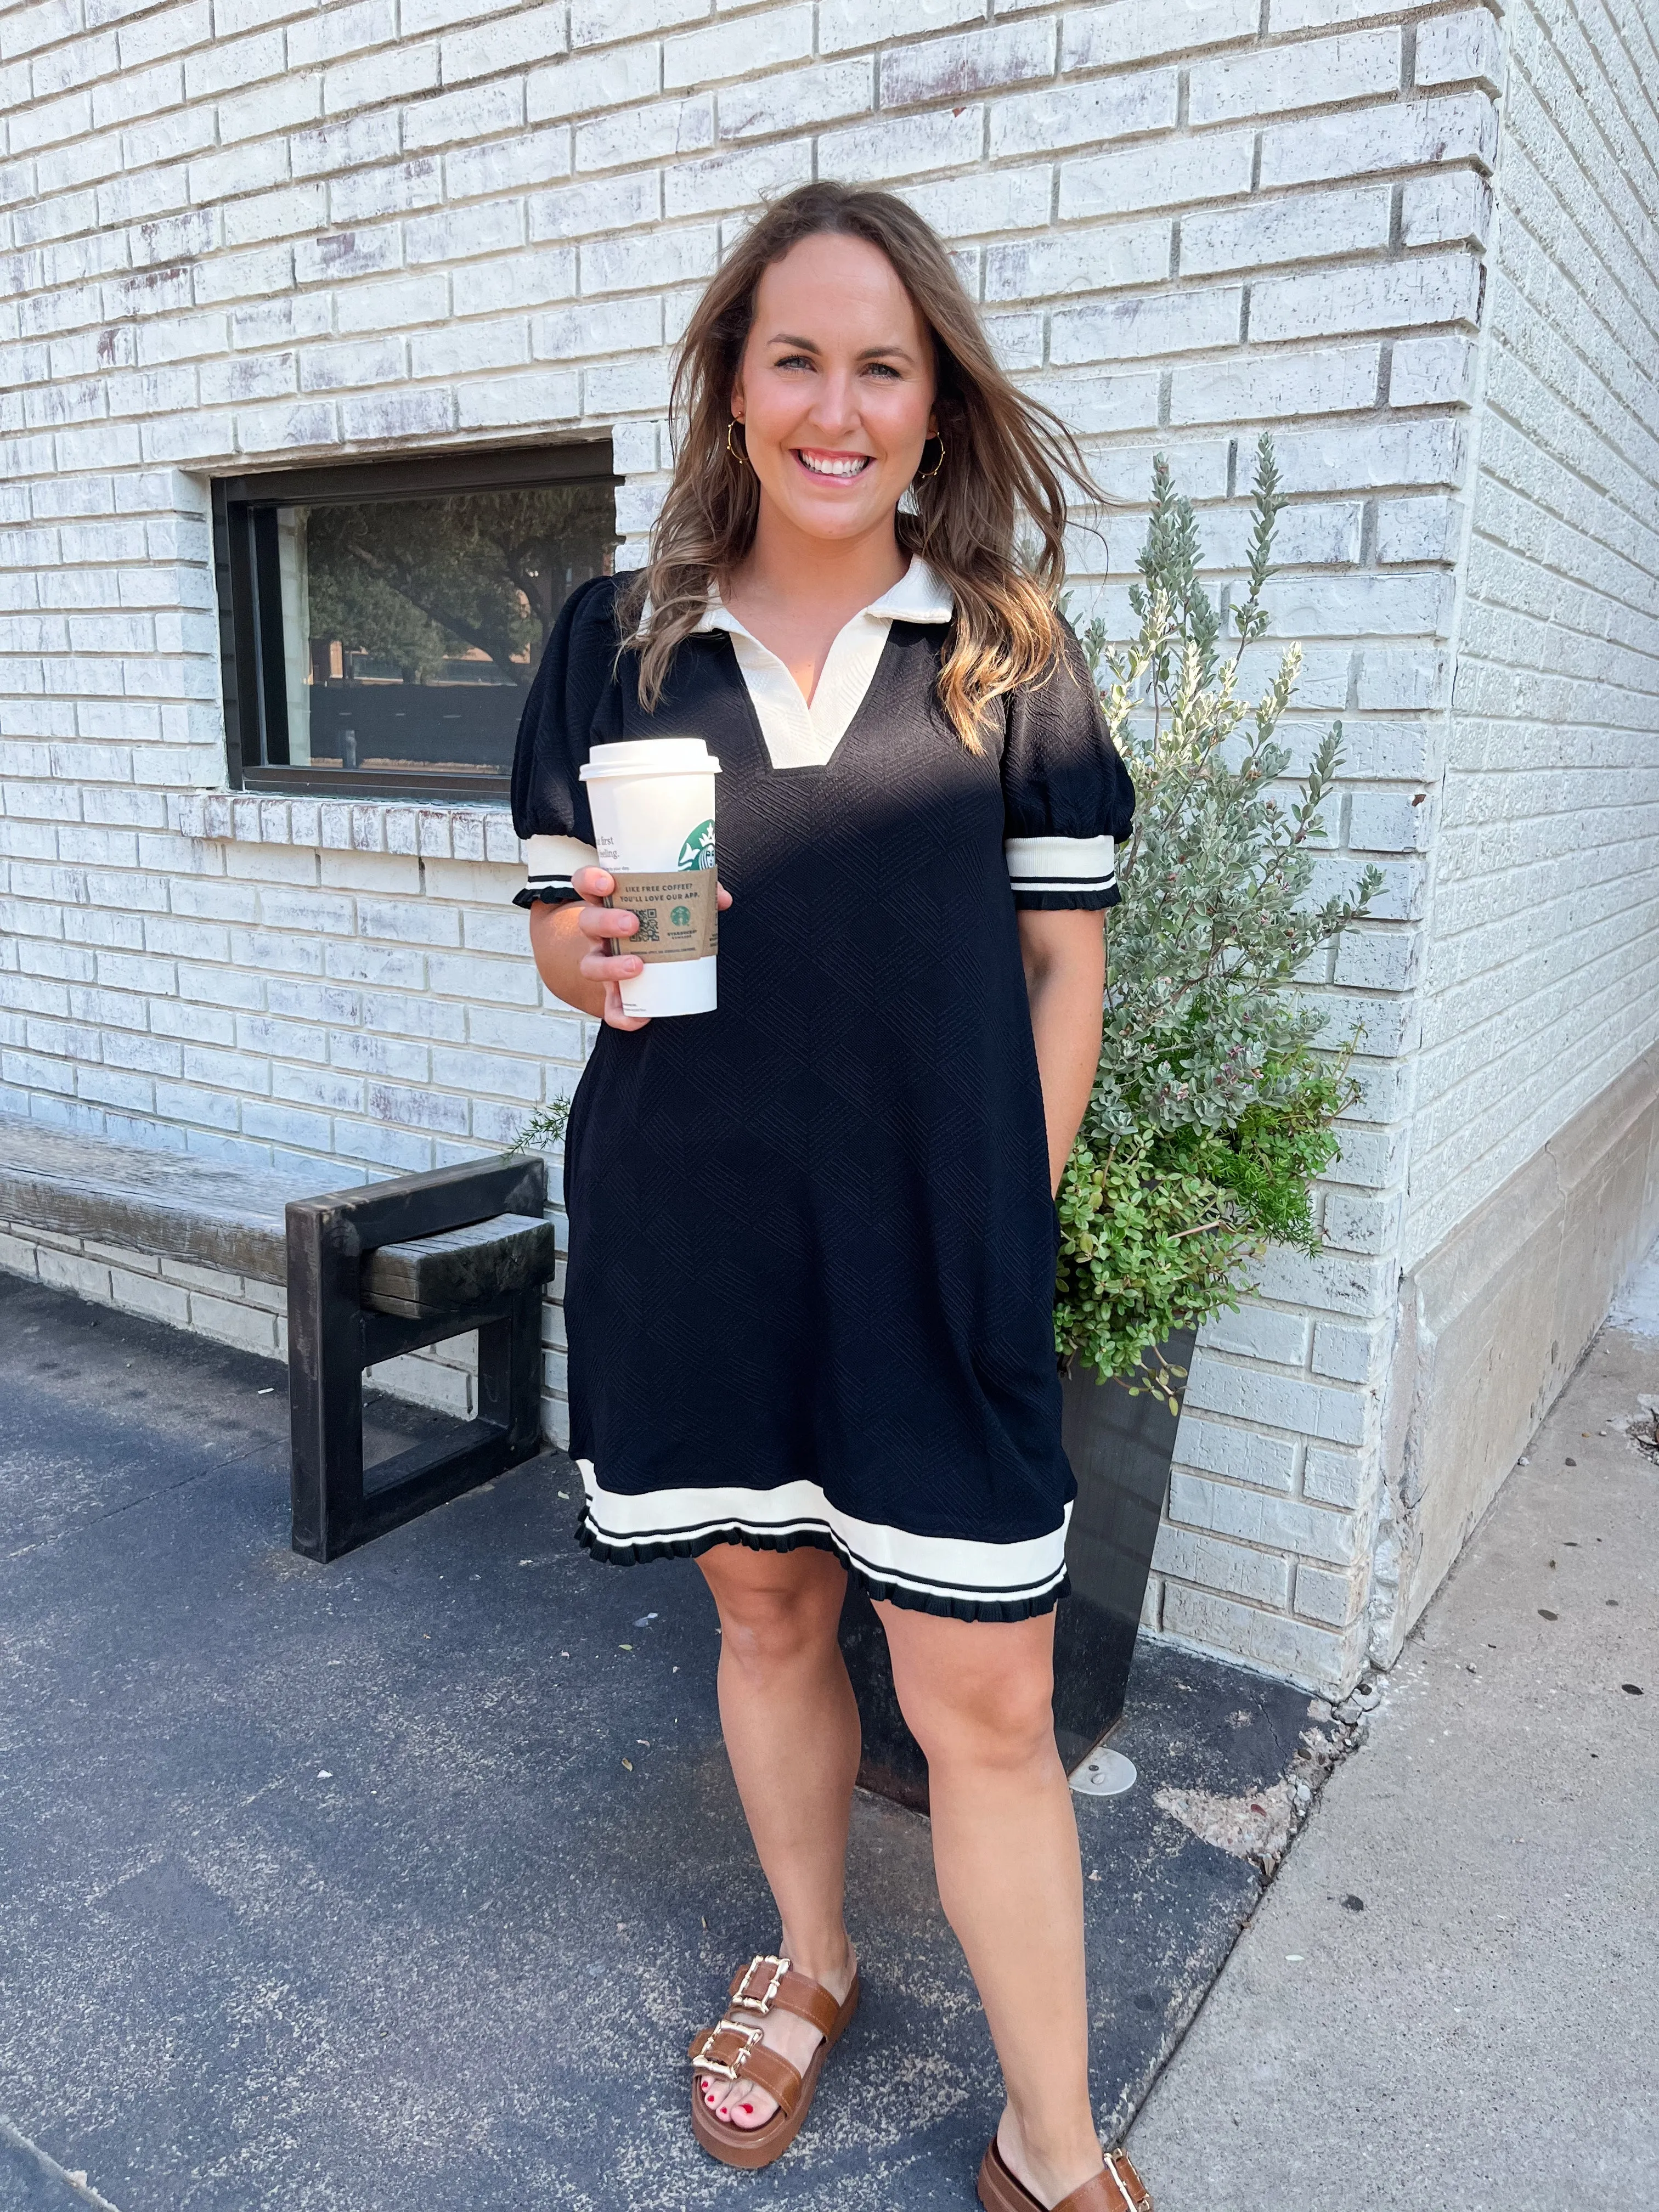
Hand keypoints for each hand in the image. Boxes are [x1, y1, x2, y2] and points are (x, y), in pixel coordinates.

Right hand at [572, 864, 732, 1030]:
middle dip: (606, 921)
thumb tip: (722, 899)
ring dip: (611, 966)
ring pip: (590, 965)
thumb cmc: (655, 923)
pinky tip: (640, 1017)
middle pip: (587, 922)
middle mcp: (599, 933)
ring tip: (637, 965)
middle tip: (632, 924)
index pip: (587, 884)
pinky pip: (610, 1008)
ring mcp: (602, 962)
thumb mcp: (671, 903)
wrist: (636, 962)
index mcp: (609, 903)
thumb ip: (697, 893)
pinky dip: (622, 1015)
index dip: (590, 880)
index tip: (608, 881)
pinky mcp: (613, 992)